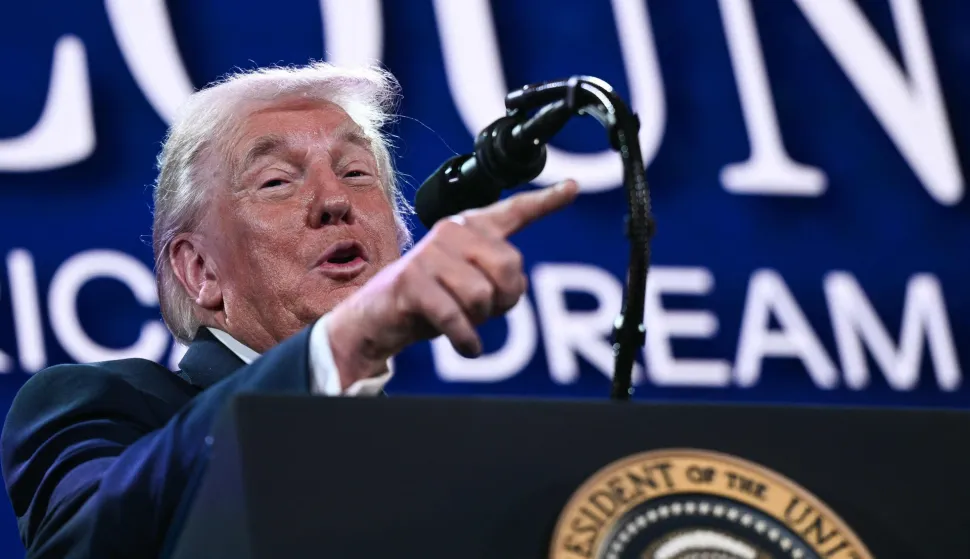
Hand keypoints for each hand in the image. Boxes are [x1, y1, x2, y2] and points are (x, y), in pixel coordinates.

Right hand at [327, 180, 579, 386]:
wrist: (377, 316)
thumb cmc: (430, 299)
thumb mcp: (470, 284)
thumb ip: (499, 276)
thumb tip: (515, 284)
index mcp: (470, 228)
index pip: (514, 211)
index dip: (546, 201)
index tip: (572, 188)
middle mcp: (451, 231)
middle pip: (509, 266)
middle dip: (504, 298)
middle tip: (484, 311)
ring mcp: (429, 253)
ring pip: (482, 295)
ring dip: (479, 320)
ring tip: (462, 320)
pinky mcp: (412, 281)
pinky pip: (456, 316)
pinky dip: (466, 339)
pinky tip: (467, 346)